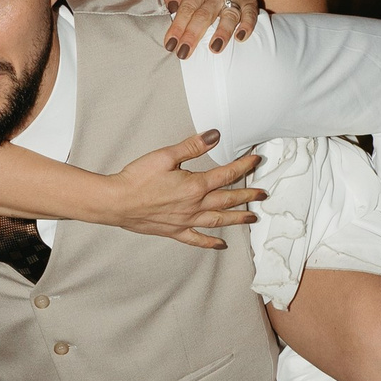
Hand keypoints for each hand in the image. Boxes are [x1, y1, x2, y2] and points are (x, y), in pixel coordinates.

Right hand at [110, 133, 264, 248]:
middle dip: (248, 195)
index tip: (256, 160)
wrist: (117, 201)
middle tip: (263, 194)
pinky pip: (196, 238)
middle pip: (228, 200)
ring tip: (252, 217)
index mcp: (195, 185)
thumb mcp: (166, 156)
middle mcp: (195, 206)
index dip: (243, 166)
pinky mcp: (174, 230)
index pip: (226, 174)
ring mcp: (186, 220)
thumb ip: (193, 146)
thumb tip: (215, 135)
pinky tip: (220, 244)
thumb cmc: (137, 178)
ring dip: (237, 218)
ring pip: (218, 220)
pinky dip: (210, 242)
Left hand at [161, 0, 261, 54]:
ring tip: (214, 49)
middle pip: (204, 15)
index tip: (170, 45)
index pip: (186, 8)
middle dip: (193, 35)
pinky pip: (250, 13)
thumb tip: (171, 6)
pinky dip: (247, 25)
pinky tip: (240, 38)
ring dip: (222, 32)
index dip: (177, 27)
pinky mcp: (249, 2)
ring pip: (229, 15)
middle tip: (184, 53)